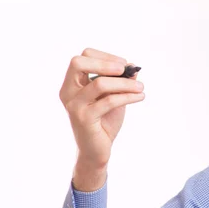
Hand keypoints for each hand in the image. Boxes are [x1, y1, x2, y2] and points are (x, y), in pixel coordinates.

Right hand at [59, 47, 144, 169]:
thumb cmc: (104, 122)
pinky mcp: (84, 119)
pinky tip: (140, 97)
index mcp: (72, 84)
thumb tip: (133, 66)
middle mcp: (68, 92)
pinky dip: (128, 96)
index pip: (82, 57)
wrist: (97, 151)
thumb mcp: (114, 97)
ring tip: (141, 87)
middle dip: (105, 63)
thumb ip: (120, 81)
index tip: (123, 65)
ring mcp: (74, 105)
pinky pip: (109, 101)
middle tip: (126, 69)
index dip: (104, 57)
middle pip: (78, 63)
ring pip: (99, 83)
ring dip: (125, 83)